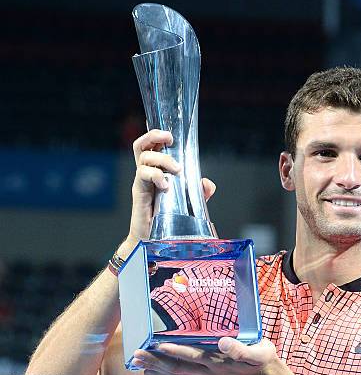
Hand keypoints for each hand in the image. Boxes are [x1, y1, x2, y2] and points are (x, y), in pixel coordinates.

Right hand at [127, 129, 215, 243]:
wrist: (152, 240)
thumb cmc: (168, 220)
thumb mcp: (190, 204)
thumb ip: (200, 192)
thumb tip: (207, 183)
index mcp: (157, 171)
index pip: (153, 146)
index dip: (158, 135)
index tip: (172, 134)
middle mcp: (147, 173)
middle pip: (142, 145)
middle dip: (154, 136)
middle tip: (170, 140)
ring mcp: (142, 182)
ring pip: (144, 157)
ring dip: (162, 159)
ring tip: (176, 171)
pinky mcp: (139, 192)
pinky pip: (142, 175)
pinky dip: (156, 175)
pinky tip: (166, 186)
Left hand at [131, 338, 295, 374]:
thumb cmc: (263, 360)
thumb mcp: (259, 352)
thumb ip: (241, 349)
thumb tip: (222, 341)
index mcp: (219, 361)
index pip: (192, 356)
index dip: (175, 350)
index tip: (157, 344)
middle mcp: (208, 369)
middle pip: (177, 367)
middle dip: (156, 361)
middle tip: (136, 354)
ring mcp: (206, 374)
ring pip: (176, 372)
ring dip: (156, 367)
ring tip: (138, 361)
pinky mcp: (206, 374)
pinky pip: (181, 374)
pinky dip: (165, 371)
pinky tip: (155, 368)